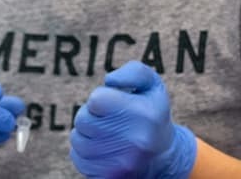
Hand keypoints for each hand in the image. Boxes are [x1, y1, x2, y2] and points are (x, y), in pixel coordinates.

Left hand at [69, 61, 196, 178]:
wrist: (163, 157)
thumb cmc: (152, 114)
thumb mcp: (152, 86)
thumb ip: (133, 72)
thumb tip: (109, 80)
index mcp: (145, 114)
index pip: (97, 99)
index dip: (101, 98)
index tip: (113, 103)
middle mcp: (135, 140)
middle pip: (83, 119)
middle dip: (91, 115)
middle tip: (108, 118)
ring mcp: (121, 163)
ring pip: (77, 140)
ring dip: (86, 134)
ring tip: (106, 133)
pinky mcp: (109, 177)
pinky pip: (78, 158)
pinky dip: (84, 152)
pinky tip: (103, 149)